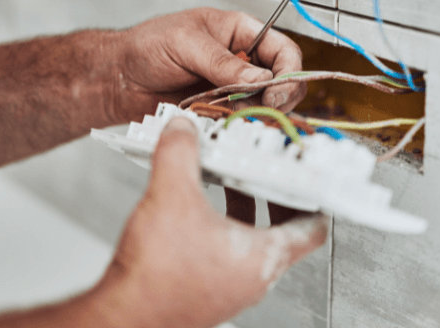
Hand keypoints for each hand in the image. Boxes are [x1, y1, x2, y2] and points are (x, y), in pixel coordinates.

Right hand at [90, 118, 327, 327]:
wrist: (123, 316)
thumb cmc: (155, 276)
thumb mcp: (171, 196)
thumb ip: (180, 154)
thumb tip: (184, 130)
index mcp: (263, 258)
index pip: (313, 229)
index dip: (317, 198)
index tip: (312, 178)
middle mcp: (254, 279)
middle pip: (285, 233)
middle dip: (276, 197)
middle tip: (268, 172)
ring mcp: (232, 289)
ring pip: (254, 244)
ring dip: (248, 211)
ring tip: (231, 182)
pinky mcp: (209, 292)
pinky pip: (230, 255)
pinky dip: (225, 229)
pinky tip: (199, 211)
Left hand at [114, 8, 306, 120]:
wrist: (119, 79)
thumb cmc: (146, 47)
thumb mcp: (185, 44)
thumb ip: (222, 62)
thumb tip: (259, 77)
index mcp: (241, 32)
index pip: (283, 50)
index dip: (288, 72)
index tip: (275, 91)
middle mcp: (243, 61)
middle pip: (283, 82)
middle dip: (278, 97)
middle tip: (261, 108)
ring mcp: (234, 89)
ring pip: (266, 106)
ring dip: (255, 113)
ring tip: (233, 113)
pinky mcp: (222, 111)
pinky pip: (242, 122)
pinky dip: (237, 126)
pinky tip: (222, 122)